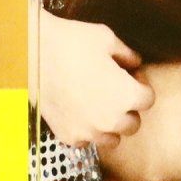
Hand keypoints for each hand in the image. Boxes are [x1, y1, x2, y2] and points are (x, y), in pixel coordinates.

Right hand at [39, 10, 154, 147]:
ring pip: (112, 139)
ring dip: (109, 125)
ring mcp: (89, 131)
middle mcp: (112, 119)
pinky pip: (86, 140)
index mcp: (128, 95)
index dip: (141, 86)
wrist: (32, 54)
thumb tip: (135, 63)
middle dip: (128, 109)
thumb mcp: (107, 39)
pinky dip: (86, 130)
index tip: (130, 78)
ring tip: (97, 105)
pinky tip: (78, 111)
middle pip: (133, 124)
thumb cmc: (71, 43)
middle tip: (114, 93)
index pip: (148, 100)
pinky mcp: (69, 135)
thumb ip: (127, 55)